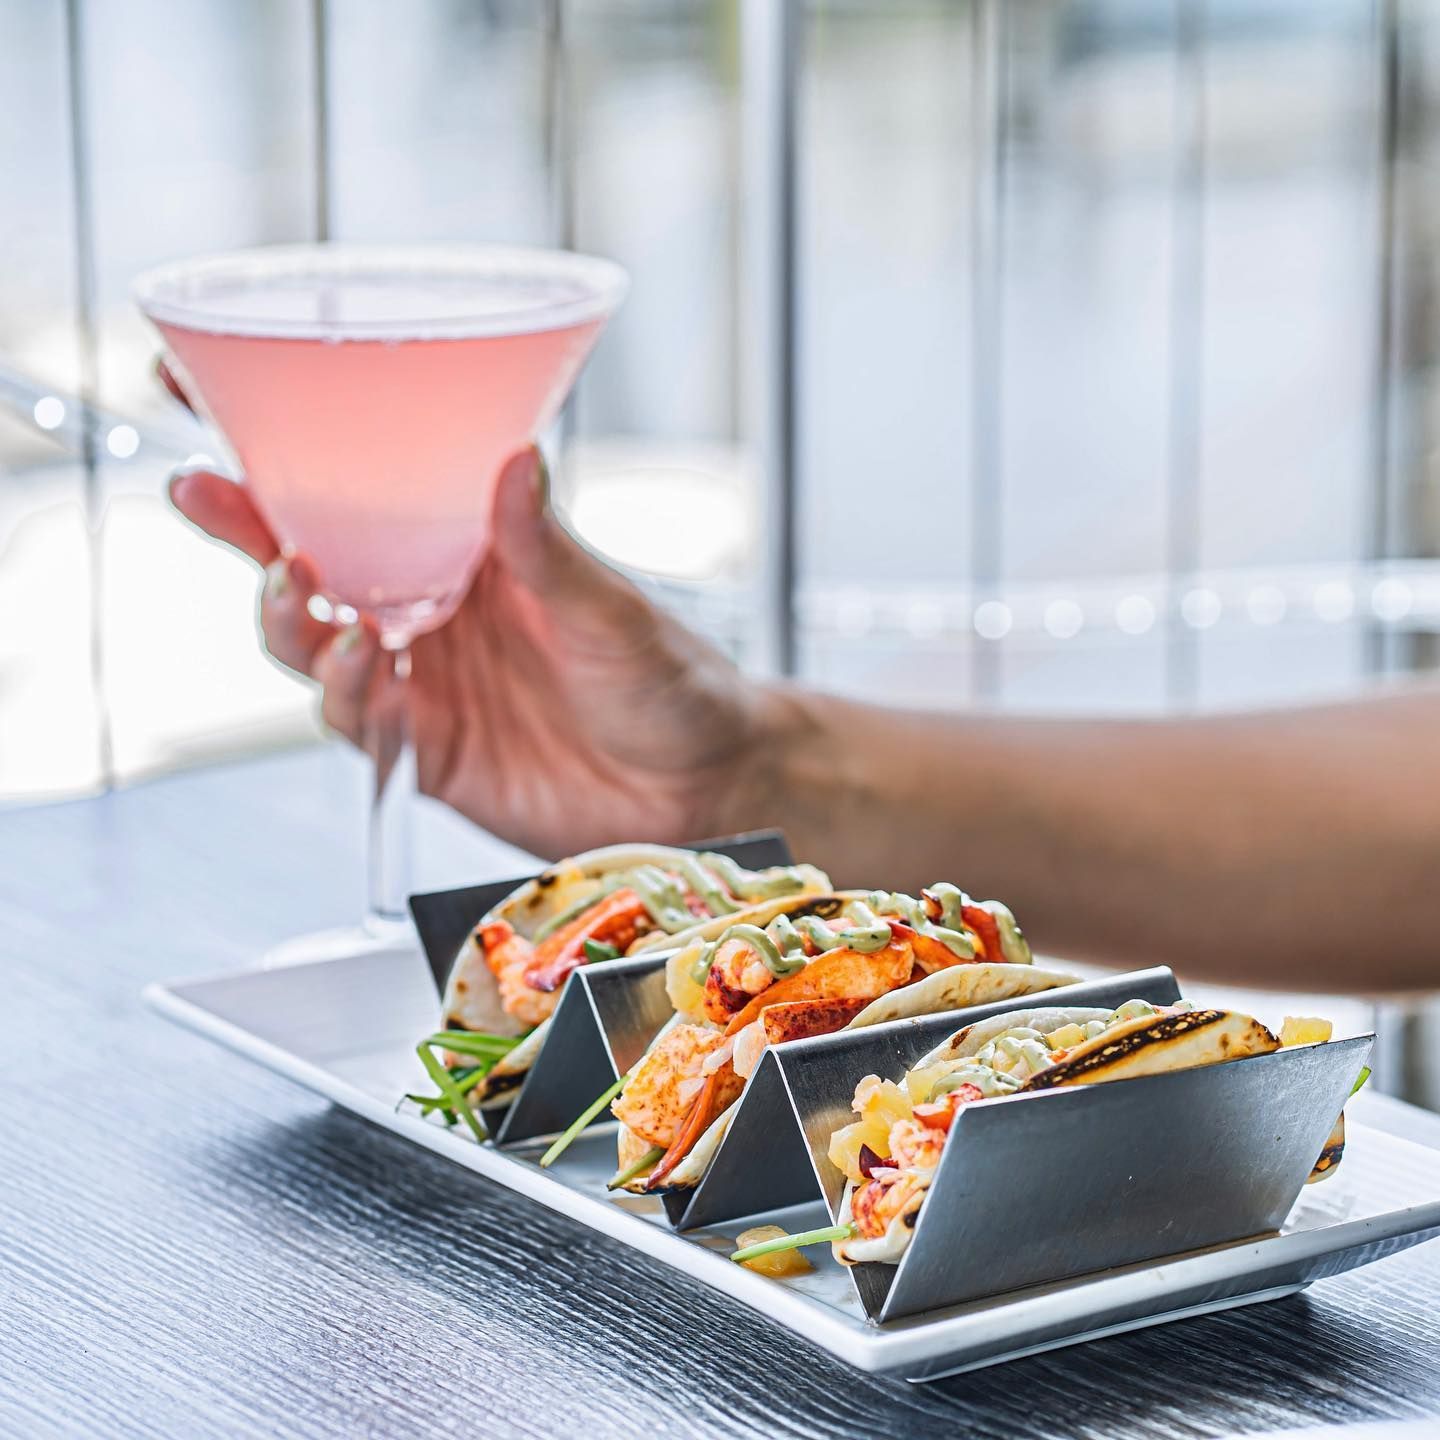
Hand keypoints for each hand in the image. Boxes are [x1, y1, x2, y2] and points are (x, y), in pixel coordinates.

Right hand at [166, 400, 784, 859]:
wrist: (700, 787)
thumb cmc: (670, 681)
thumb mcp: (612, 608)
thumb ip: (550, 551)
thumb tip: (515, 462)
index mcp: (470, 546)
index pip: (365, 483)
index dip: (284, 439)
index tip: (208, 383)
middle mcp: (431, 605)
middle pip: (307, 555)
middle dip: (242, 521)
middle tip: (201, 487)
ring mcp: (421, 677)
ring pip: (311, 639)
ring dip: (286, 611)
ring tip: (297, 584)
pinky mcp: (423, 748)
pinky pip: (352, 717)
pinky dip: (340, 690)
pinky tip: (358, 663)